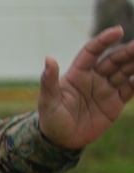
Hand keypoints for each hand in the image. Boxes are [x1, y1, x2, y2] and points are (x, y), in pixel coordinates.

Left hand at [38, 26, 133, 148]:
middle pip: (114, 60)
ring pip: (125, 71)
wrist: (61, 141)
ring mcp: (106, 89)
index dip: (104, 40)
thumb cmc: (51, 119)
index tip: (118, 31)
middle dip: (127, 52)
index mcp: (78, 73)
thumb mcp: (47, 101)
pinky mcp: (116, 102)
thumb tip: (48, 58)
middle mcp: (94, 77)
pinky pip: (132, 88)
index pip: (92, 51)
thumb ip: (49, 81)